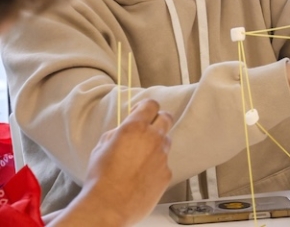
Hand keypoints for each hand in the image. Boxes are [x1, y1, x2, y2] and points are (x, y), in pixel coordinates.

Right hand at [53, 99, 172, 226]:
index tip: (141, 111)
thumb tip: (123, 131)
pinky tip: (142, 176)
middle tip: (148, 127)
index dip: (146, 107)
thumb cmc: (100, 177)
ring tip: (140, 158)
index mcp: (135, 128)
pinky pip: (163, 163)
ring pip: (165, 142)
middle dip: (158, 119)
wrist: (108, 206)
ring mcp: (163, 156)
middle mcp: (153, 138)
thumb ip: (117, 134)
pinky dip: (155, 166)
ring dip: (156, 144)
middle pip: (166, 118)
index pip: (151, 105)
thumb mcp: (101, 147)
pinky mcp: (167, 172)